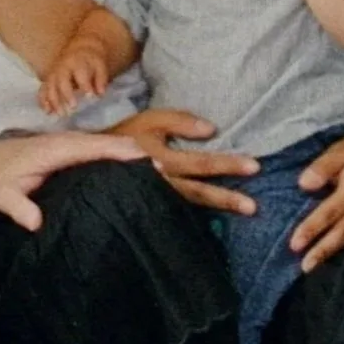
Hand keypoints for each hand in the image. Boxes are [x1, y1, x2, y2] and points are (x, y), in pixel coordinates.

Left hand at [0, 128, 144, 231]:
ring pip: (101, 145)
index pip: (90, 148)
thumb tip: (35, 222)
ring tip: (154, 166)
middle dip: (130, 151)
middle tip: (160, 167)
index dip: (116, 151)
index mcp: (53, 150)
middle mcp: (63, 142)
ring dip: (126, 152)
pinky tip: (130, 164)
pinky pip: (95, 150)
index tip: (141, 158)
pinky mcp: (66, 151)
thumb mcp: (1, 196)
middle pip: (103, 143)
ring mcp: (65, 144)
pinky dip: (114, 154)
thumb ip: (18, 207)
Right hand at [38, 40, 111, 114]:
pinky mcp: (47, 80)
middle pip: (61, 80)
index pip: (80, 73)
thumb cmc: (91, 62)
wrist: (79, 51)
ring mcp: (53, 74)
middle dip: (66, 94)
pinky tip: (48, 112)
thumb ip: (101, 79)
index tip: (90, 97)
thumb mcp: (100, 66)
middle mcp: (62, 67)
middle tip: (73, 108)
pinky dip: (43, 101)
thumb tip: (100, 93)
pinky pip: (42, 90)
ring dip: (53, 101)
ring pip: (49, 87)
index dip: (85, 85)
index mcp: (77, 62)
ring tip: (60, 114)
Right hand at [108, 106, 259, 214]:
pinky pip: (177, 214)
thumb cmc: (125, 136)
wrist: (89, 159)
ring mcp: (155, 198)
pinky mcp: (150, 206)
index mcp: (162, 159)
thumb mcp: (150, 120)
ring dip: (218, 209)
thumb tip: (212, 129)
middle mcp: (160, 182)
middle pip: (198, 193)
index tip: (254, 167)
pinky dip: (196, 218)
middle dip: (226, 198)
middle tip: (254, 207)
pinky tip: (216, 223)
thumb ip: (180, 121)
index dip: (227, 164)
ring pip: (190, 206)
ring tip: (244, 212)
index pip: (200, 163)